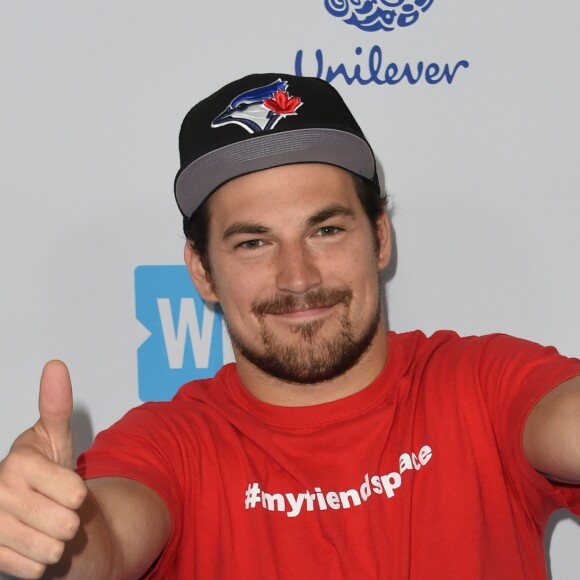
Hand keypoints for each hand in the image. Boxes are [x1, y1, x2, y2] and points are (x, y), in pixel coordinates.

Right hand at [0, 361, 87, 578]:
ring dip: (55, 542)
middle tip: (55, 507)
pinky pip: (35, 571)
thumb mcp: (55, 439)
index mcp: (17, 463)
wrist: (31, 512)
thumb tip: (55, 365)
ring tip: (44, 525)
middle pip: (66, 524)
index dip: (78, 493)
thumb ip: (56, 407)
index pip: (75, 494)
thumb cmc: (46, 472)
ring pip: (51, 551)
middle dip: (69, 519)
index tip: (63, 485)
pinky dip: (39, 563)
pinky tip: (30, 544)